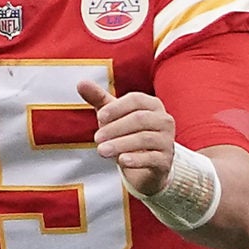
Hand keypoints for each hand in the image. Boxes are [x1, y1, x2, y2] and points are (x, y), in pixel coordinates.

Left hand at [79, 78, 176, 196]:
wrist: (146, 165)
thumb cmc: (129, 134)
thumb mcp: (113, 116)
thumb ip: (99, 99)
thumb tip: (81, 83)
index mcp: (152, 105)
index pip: (136, 100)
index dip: (117, 107)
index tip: (100, 117)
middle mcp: (164, 120)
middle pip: (139, 119)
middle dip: (115, 128)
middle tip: (97, 138)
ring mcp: (167, 141)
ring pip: (144, 139)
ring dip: (120, 144)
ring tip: (102, 151)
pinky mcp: (165, 160)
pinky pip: (151, 158)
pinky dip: (135, 159)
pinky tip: (121, 161)